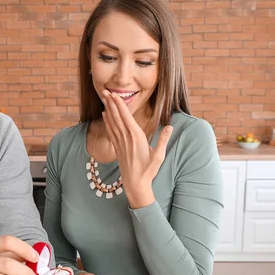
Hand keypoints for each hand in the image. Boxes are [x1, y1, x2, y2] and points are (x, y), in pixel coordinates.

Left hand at [101, 89, 172, 207]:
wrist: (135, 184)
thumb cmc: (148, 170)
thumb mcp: (159, 156)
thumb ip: (163, 140)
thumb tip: (170, 126)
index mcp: (136, 137)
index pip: (126, 117)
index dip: (119, 105)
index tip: (115, 94)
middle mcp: (126, 138)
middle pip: (117, 117)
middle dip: (111, 103)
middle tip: (105, 91)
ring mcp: (120, 142)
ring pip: (112, 122)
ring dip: (108, 109)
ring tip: (104, 98)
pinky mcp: (117, 147)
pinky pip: (110, 131)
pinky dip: (107, 121)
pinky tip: (105, 114)